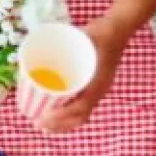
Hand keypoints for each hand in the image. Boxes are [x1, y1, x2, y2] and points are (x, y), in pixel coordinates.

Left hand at [36, 16, 129, 132]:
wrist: (118, 30)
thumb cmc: (102, 32)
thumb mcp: (83, 35)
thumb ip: (65, 40)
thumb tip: (40, 46)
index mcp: (98, 80)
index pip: (81, 106)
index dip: (61, 116)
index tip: (44, 116)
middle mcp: (98, 90)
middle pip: (79, 117)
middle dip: (58, 125)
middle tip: (38, 123)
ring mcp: (97, 91)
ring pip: (80, 116)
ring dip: (62, 124)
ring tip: (43, 124)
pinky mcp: (93, 89)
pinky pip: (82, 110)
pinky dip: (68, 117)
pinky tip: (55, 117)